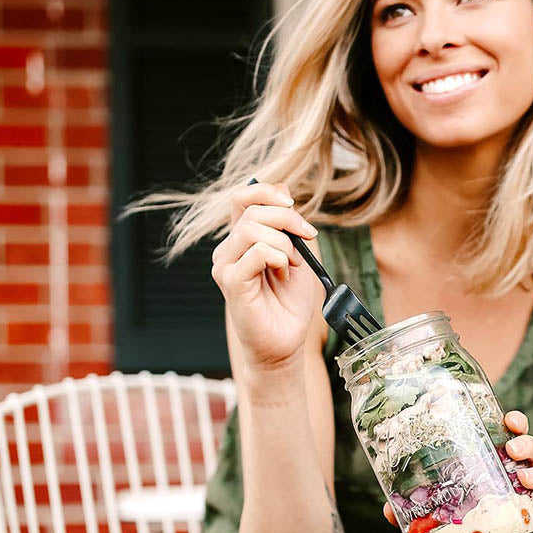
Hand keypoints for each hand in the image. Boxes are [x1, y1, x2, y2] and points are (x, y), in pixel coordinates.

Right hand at [210, 179, 322, 373]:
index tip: (293, 204)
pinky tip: (283, 275)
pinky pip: (256, 252)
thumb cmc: (290, 302)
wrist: (286, 340)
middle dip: (287, 217)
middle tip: (307, 237)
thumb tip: (284, 193)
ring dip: (284, 243)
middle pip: (250, 208)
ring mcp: (225, 265)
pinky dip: (278, 258)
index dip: (268, 191)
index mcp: (243, 239)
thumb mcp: (299, 255)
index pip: (243, 196)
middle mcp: (229, 249)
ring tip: (291, 265)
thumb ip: (290, 227)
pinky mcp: (230, 282)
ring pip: (251, 228)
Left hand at [382, 410, 532, 532]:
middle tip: (511, 449)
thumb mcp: (451, 521)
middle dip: (527, 444)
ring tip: (523, 480)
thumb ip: (424, 512)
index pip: (513, 436)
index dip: (515, 423)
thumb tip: (388, 508)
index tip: (507, 419)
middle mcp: (523, 480)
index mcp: (501, 469)